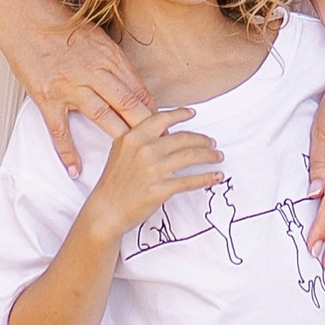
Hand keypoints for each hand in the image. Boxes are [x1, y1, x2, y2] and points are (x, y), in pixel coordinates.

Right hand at [0, 12, 152, 174]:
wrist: (25, 19)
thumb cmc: (60, 25)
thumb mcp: (97, 37)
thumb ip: (114, 61)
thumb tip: (133, 84)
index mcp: (107, 55)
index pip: (137, 88)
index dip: (154, 109)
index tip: (165, 125)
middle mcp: (92, 71)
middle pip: (126, 103)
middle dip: (147, 127)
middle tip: (161, 145)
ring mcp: (69, 86)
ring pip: (102, 116)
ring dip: (120, 137)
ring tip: (133, 155)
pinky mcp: (48, 98)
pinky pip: (60, 130)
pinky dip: (68, 152)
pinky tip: (76, 169)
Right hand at [85, 105, 224, 234]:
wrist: (106, 210)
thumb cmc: (113, 182)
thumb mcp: (120, 151)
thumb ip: (140, 138)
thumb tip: (166, 132)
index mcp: (133, 137)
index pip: (162, 118)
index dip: (180, 114)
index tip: (192, 113)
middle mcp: (144, 150)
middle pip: (183, 138)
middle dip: (202, 140)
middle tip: (212, 143)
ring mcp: (153, 169)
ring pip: (190, 157)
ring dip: (209, 156)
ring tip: (217, 156)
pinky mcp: (161, 189)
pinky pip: (190, 180)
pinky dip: (207, 177)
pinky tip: (216, 176)